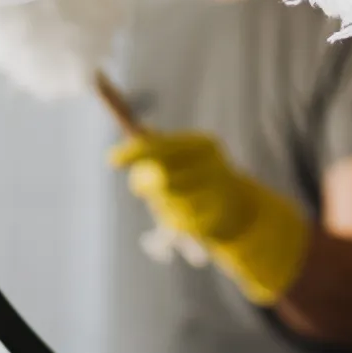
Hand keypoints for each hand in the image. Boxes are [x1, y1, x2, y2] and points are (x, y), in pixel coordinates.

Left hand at [109, 131, 308, 304]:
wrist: (240, 211)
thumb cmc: (199, 177)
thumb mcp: (182, 155)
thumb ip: (157, 144)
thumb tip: (135, 129)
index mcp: (204, 145)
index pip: (162, 145)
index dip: (134, 152)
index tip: (111, 160)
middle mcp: (214, 167)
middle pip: (162, 176)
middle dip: (144, 182)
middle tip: (137, 185)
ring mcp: (216, 196)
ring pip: (166, 202)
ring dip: (160, 204)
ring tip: (172, 201)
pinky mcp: (214, 223)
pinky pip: (175, 223)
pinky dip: (172, 221)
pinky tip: (186, 216)